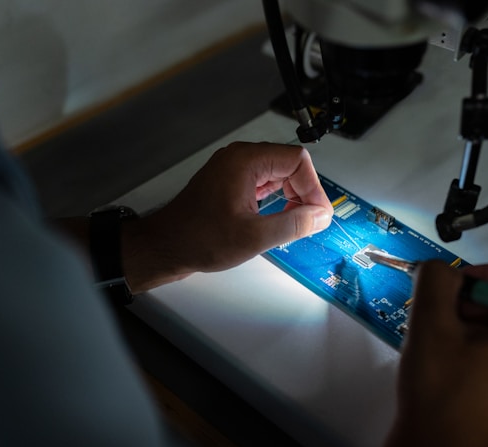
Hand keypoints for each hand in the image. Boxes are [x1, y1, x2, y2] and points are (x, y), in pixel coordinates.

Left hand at [123, 141, 332, 292]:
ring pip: (277, 174)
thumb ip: (294, 224)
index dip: (313, 188)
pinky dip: (276, 199)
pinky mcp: (230, 182)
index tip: (317, 214)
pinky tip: (277, 218)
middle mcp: (239, 159)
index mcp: (245, 161)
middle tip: (308, 221)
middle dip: (304, 193)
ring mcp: (233, 169)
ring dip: (291, 197)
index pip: (297, 161)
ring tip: (293, 223)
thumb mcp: (254, 236)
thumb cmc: (198, 238)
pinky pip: (263, 183)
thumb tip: (320, 216)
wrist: (167, 246)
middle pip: (289, 165)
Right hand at [376, 261, 487, 446]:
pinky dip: (469, 346)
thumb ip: (434, 281)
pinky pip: (485, 353)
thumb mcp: (430, 325)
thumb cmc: (438, 388)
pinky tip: (448, 361)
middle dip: (464, 304)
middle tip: (435, 320)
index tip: (448, 287)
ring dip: (463, 325)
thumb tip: (440, 269)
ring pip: (487, 330)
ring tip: (437, 345)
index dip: (476, 278)